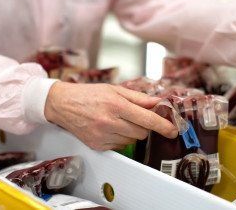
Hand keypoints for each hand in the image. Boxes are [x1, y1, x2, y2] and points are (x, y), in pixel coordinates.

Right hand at [44, 82, 177, 149]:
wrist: (63, 104)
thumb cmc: (89, 94)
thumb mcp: (115, 90)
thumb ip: (138, 98)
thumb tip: (158, 103)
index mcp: (116, 105)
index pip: (147, 119)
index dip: (163, 126)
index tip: (173, 131)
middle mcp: (110, 122)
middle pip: (142, 132)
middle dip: (144, 126)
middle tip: (135, 117)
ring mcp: (102, 136)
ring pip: (132, 140)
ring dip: (132, 132)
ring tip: (119, 120)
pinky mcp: (97, 145)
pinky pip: (119, 146)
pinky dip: (120, 138)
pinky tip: (110, 128)